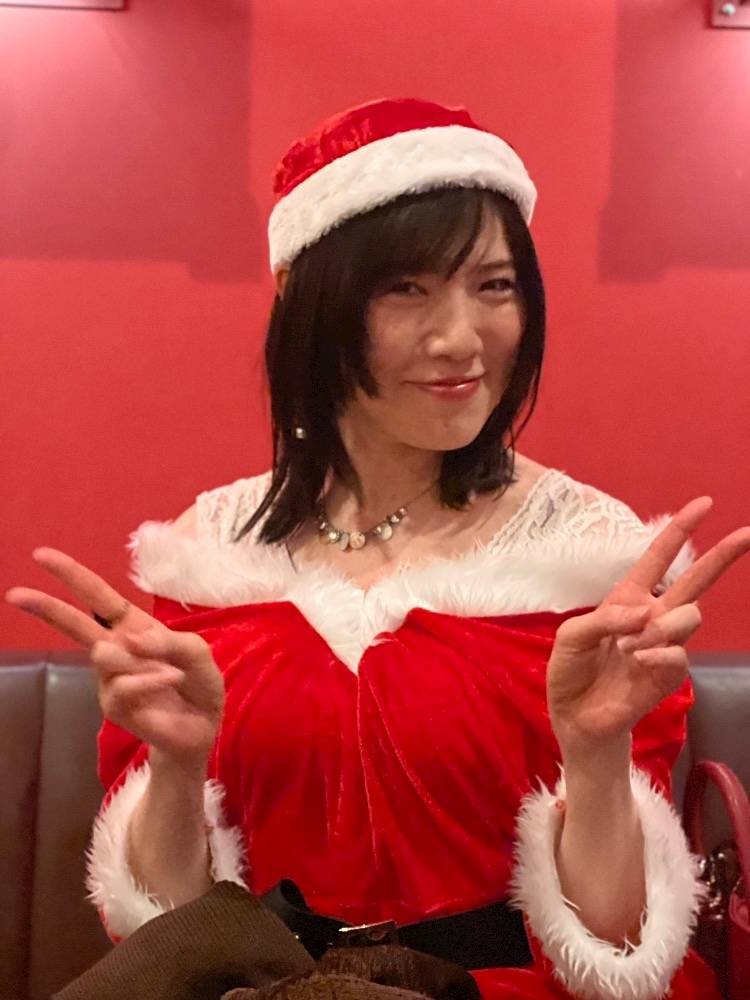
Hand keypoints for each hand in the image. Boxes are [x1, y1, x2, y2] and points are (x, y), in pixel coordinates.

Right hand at [6, 549, 223, 764]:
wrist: (203, 725)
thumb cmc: (198, 682)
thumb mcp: (195, 651)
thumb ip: (169, 642)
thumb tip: (129, 640)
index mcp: (132, 626)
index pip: (98, 596)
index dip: (72, 575)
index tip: (41, 556)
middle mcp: (115, 648)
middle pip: (75, 623)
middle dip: (47, 607)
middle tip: (15, 593)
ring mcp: (109, 678)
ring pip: (106, 655)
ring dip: (142, 660)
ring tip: (173, 672)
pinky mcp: (112, 706)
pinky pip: (122, 685)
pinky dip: (150, 680)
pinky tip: (169, 681)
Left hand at [547, 497, 749, 754]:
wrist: (575, 716)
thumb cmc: (571, 670)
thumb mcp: (572, 637)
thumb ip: (605, 620)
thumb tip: (646, 613)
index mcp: (628, 598)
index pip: (658, 558)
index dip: (679, 530)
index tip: (704, 503)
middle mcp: (652, 615)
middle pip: (696, 580)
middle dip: (722, 556)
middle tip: (748, 533)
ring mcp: (665, 644)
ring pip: (690, 616)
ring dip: (662, 626)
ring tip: (630, 645)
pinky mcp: (670, 674)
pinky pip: (679, 655)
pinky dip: (658, 653)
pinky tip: (637, 660)